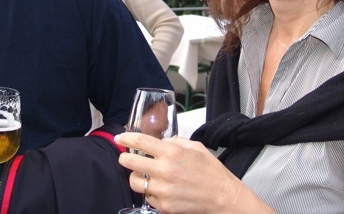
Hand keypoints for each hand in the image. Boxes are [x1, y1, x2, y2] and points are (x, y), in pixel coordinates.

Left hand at [115, 132, 272, 213]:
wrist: (222, 196)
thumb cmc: (210, 170)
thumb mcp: (195, 147)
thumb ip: (175, 142)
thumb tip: (161, 141)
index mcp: (172, 153)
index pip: (140, 142)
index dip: (126, 138)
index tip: (121, 137)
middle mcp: (164, 170)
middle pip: (130, 162)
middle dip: (125, 158)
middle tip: (126, 157)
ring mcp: (163, 190)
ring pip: (135, 182)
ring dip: (136, 177)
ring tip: (144, 174)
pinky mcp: (164, 206)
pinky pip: (147, 196)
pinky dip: (150, 191)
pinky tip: (159, 187)